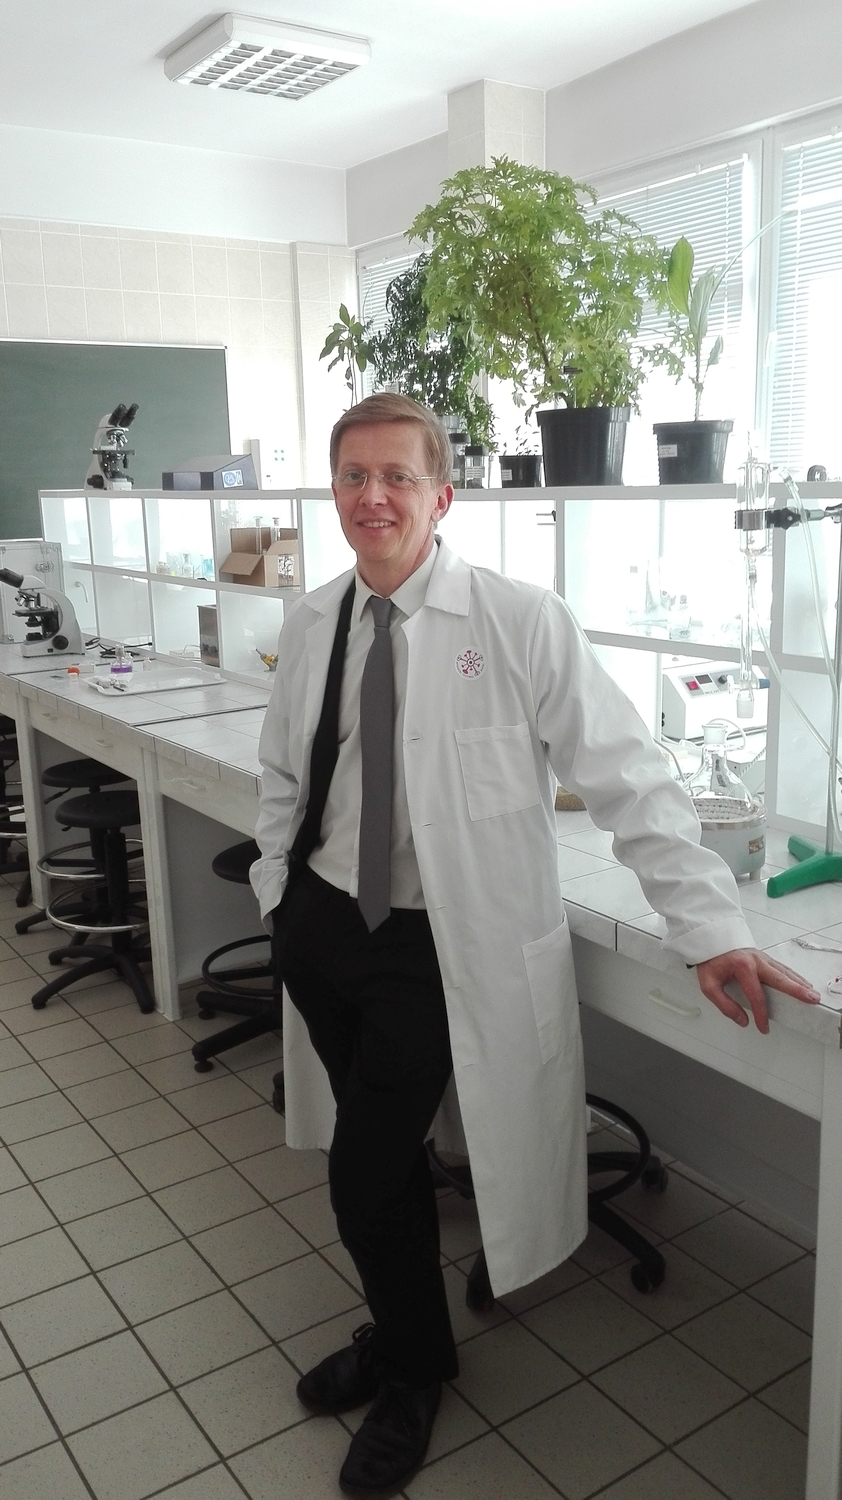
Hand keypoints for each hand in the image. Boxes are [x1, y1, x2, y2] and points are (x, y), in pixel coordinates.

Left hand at [695, 948, 820, 1033]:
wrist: (710, 940)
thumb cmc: (710, 960)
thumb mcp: (709, 985)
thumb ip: (725, 1004)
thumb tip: (742, 1020)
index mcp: (742, 967)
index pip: (756, 995)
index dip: (761, 1014)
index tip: (763, 1027)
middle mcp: (756, 961)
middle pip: (780, 979)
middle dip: (797, 991)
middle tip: (811, 1000)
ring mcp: (762, 958)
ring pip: (785, 972)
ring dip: (800, 984)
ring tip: (812, 994)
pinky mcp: (764, 958)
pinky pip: (782, 968)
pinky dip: (794, 977)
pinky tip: (802, 983)